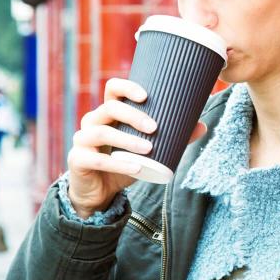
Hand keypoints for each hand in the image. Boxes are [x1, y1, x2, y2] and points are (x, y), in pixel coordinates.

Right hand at [67, 78, 207, 218]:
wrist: (100, 192)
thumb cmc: (124, 163)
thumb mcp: (149, 150)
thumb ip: (173, 138)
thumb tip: (202, 126)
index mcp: (109, 112)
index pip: (113, 89)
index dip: (127, 86)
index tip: (147, 95)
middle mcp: (92, 121)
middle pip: (110, 108)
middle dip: (134, 116)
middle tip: (155, 128)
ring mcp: (82, 140)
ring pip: (102, 132)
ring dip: (127, 140)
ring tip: (149, 149)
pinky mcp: (77, 160)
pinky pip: (96, 159)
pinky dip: (118, 164)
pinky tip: (136, 168)